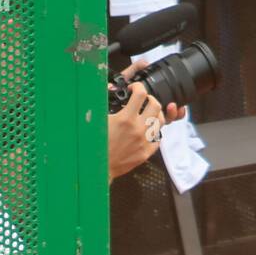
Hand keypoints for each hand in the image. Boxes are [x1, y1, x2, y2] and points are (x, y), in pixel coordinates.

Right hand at [108, 64, 167, 180]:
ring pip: (160, 121)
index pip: (141, 94)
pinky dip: (154, 131)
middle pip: (156, 105)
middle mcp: (138, 129)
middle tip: (143, 100)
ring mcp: (144, 141)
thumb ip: (104, 103)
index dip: (138, 87)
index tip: (134, 88)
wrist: (98, 167)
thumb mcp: (98, 120)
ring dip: (154, 114)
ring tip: (147, 114)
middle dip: (150, 98)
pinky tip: (146, 130)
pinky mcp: (146, 152)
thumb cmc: (95, 144)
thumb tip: (109, 89)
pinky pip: (158, 138)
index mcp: (125, 119)